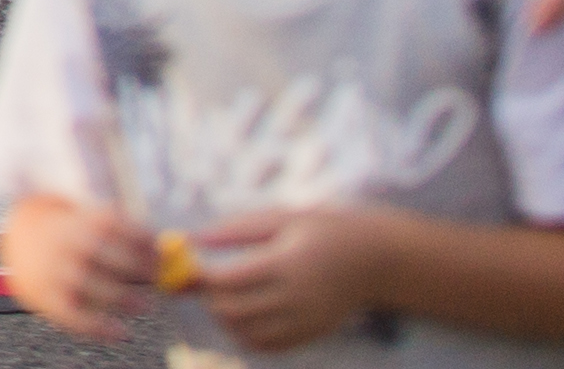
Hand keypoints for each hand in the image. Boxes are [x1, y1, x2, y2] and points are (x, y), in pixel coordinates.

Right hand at [0, 193, 151, 342]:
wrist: (15, 240)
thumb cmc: (63, 229)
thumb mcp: (85, 215)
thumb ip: (118, 226)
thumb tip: (161, 244)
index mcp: (73, 218)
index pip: (112, 224)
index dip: (141, 238)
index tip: (160, 250)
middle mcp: (61, 242)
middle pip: (103, 253)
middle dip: (136, 266)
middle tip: (157, 277)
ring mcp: (52, 270)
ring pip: (90, 285)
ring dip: (123, 297)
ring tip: (145, 305)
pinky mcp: (44, 296)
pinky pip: (73, 316)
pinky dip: (99, 328)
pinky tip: (119, 332)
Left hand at [184, 205, 380, 350]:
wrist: (374, 261)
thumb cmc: (322, 231)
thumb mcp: (281, 218)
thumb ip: (237, 229)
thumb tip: (195, 239)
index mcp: (286, 264)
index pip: (229, 280)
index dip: (201, 276)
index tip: (190, 266)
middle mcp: (296, 298)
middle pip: (234, 311)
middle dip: (209, 298)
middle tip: (204, 283)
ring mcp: (305, 321)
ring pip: (246, 333)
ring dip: (224, 319)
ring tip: (222, 297)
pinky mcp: (311, 334)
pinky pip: (268, 345)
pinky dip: (246, 334)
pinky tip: (244, 314)